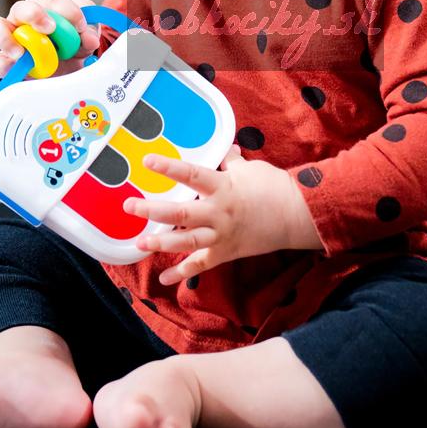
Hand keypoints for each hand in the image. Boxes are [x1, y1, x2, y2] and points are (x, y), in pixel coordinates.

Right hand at [0, 0, 99, 77]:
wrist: (70, 65)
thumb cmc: (75, 41)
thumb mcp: (87, 34)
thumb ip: (89, 33)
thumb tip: (88, 39)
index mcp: (47, 6)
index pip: (52, 0)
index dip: (66, 11)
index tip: (80, 26)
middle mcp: (25, 18)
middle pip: (21, 8)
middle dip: (33, 15)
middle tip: (49, 28)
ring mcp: (11, 37)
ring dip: (7, 38)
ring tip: (21, 52)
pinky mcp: (7, 61)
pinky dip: (3, 64)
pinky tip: (15, 68)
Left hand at [124, 146, 322, 285]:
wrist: (297, 216)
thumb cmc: (274, 188)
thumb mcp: (251, 169)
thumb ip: (232, 162)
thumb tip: (226, 149)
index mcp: (223, 187)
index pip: (191, 174)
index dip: (168, 167)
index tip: (146, 162)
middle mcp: (218, 212)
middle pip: (180, 211)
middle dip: (152, 209)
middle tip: (129, 206)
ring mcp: (221, 234)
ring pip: (187, 240)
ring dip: (161, 242)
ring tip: (139, 244)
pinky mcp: (226, 252)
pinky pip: (201, 265)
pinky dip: (182, 272)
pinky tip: (165, 278)